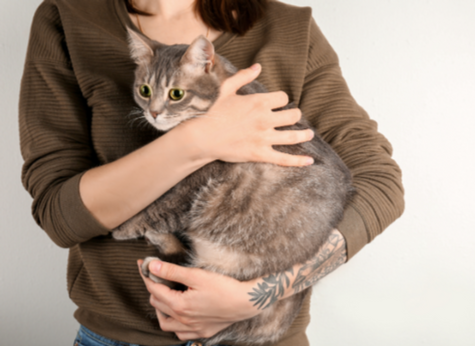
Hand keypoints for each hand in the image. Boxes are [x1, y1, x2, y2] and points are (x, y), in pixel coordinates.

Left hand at [137, 259, 260, 340]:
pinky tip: (178, 315)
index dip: (147, 275)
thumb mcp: (197, 275)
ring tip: (163, 296)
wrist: (246, 302)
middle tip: (156, 275)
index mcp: (179, 305)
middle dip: (153, 288)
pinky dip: (174, 324)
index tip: (143, 264)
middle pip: (157, 304)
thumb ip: (172, 272)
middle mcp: (182, 320)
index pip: (154, 289)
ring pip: (165, 323)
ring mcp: (192, 329)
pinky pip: (180, 334)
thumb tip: (152, 266)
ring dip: (160, 309)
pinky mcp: (202, 332)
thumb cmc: (224, 287)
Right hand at [176, 63, 314, 166]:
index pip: (283, 98)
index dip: (281, 100)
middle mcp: (266, 119)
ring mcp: (264, 138)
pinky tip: (309, 161)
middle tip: (294, 117)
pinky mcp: (260, 154)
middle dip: (295, 115)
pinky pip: (283, 159)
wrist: (200, 136)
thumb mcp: (225, 88)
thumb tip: (258, 67)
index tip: (278, 103)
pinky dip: (298, 161)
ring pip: (293, 136)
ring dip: (304, 134)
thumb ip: (244, 76)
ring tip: (309, 134)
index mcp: (259, 102)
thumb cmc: (210, 111)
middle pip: (293, 116)